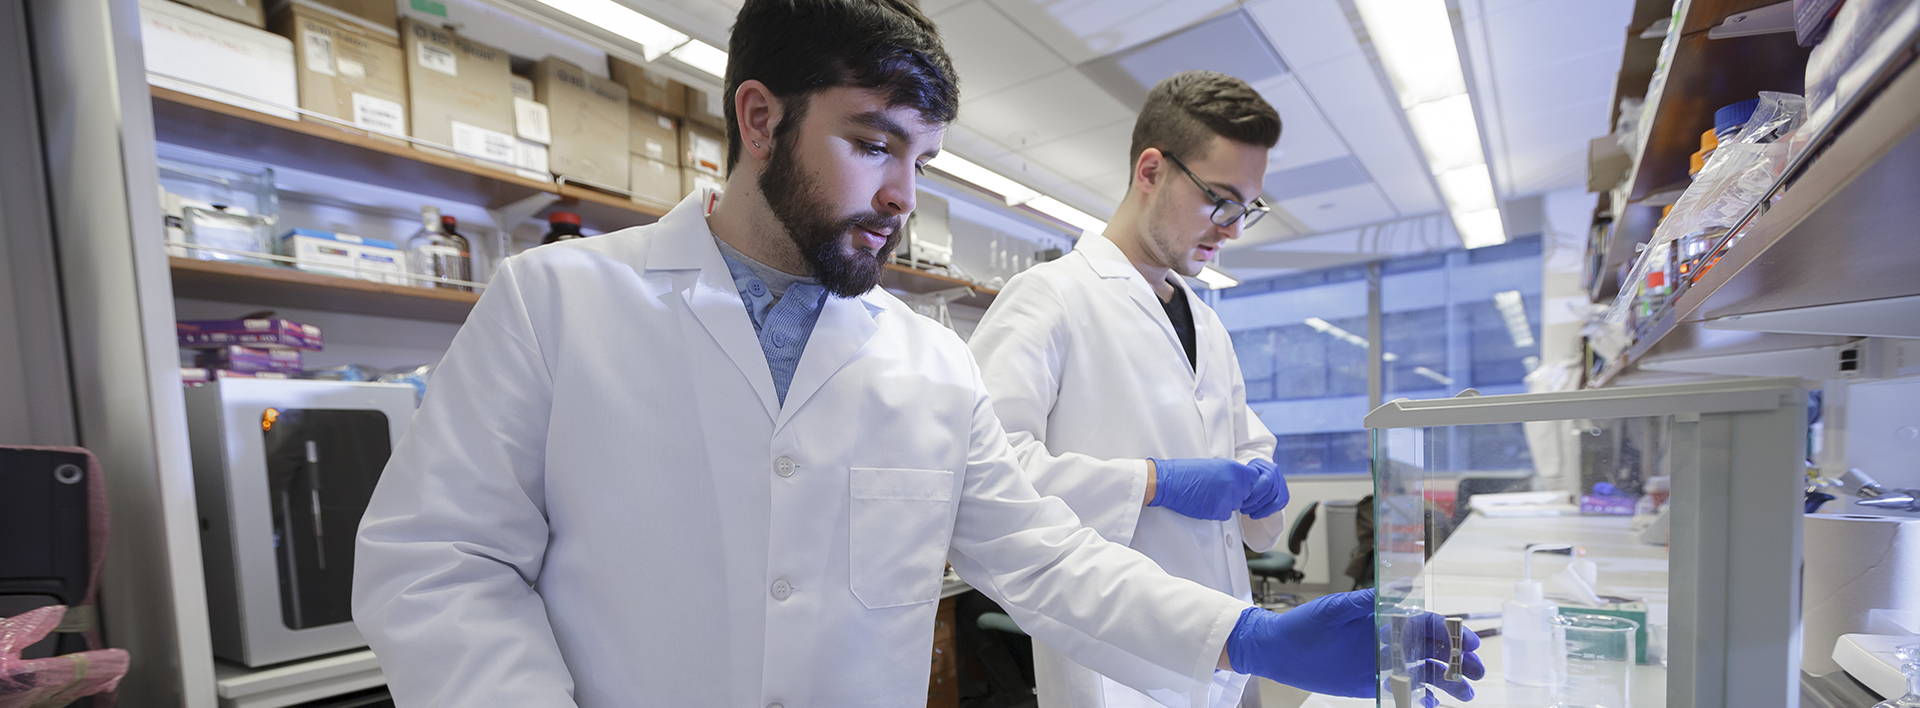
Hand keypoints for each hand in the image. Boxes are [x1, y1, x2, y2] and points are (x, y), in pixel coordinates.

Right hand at [1147, 458, 1258, 519]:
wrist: (1170, 482)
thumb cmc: (1187, 473)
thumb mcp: (1214, 466)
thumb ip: (1232, 474)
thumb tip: (1244, 484)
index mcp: (1233, 468)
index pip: (1255, 479)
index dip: (1249, 484)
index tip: (1241, 486)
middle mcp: (1234, 482)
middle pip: (1247, 494)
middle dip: (1238, 495)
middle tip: (1219, 491)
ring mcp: (1227, 497)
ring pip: (1236, 505)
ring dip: (1227, 503)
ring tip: (1209, 495)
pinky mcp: (1219, 510)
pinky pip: (1226, 515)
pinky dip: (1217, 511)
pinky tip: (1205, 503)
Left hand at [1225, 589, 1482, 700]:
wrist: (1279, 650)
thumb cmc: (1307, 623)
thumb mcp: (1337, 608)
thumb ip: (1369, 602)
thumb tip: (1402, 589)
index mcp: (1385, 617)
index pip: (1427, 623)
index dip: (1451, 632)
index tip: (1470, 643)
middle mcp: (1389, 639)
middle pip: (1434, 649)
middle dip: (1459, 659)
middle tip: (1476, 672)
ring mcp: (1383, 662)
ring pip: (1425, 672)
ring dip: (1448, 682)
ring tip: (1466, 694)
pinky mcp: (1373, 683)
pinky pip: (1403, 692)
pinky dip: (1420, 699)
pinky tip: (1432, 705)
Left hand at [1242, 459, 1287, 518]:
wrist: (1256, 475)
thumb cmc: (1246, 476)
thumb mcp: (1243, 473)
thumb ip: (1243, 479)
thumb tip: (1237, 491)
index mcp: (1266, 466)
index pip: (1266, 482)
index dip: (1255, 495)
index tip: (1243, 502)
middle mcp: (1276, 473)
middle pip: (1271, 492)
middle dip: (1256, 504)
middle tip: (1244, 510)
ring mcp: (1282, 483)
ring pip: (1275, 501)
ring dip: (1261, 510)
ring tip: (1249, 513)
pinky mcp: (1284, 494)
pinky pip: (1278, 506)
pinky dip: (1266, 512)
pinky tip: (1256, 514)